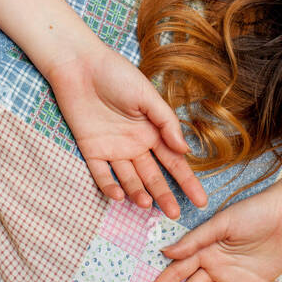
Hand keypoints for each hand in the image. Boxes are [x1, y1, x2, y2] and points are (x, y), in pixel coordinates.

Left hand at [46, 43, 207, 218]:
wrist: (80, 65)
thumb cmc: (117, 75)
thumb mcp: (147, 96)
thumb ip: (166, 123)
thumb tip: (186, 150)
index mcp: (153, 132)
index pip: (174, 162)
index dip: (187, 182)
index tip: (201, 201)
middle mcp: (135, 144)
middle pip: (153, 176)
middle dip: (164, 196)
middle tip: (174, 215)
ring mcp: (113, 149)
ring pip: (129, 178)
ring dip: (138, 193)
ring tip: (146, 205)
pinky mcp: (91, 149)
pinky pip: (101, 174)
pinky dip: (109, 186)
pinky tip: (119, 196)